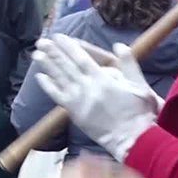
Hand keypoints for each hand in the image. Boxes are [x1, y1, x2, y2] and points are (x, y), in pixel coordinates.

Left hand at [33, 35, 159, 160]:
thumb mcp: (140, 85)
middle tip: (42, 41)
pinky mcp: (75, 113)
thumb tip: (118, 45)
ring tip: (37, 54)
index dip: (68, 46)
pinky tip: (40, 77)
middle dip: (53, 52)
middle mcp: (87, 88)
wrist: (133, 141)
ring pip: (59, 79)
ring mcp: (79, 101)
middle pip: (66, 66)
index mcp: (103, 79)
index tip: (59, 37)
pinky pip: (58, 97)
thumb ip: (129, 64)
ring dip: (47, 65)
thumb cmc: (139, 113)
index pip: (81, 58)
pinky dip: (48, 86)